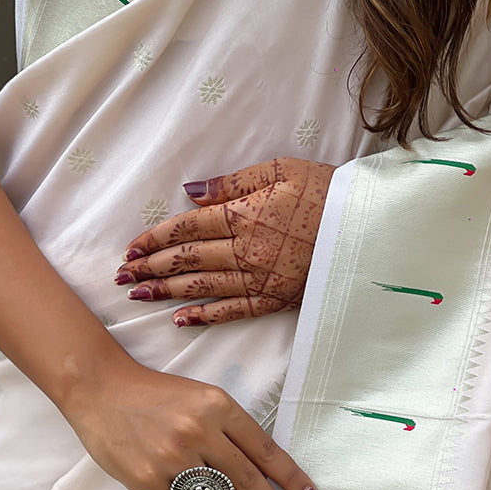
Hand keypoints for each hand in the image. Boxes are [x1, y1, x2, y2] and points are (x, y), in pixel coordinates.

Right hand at [65, 359, 318, 489]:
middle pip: (248, 479)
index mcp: (218, 406)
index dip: (291, 478)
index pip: (265, 449)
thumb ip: (228, 428)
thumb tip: (262, 470)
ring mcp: (173, 457)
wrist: (101, 389)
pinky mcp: (148, 480)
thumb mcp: (200, 398)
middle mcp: (199, 431)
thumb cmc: (155, 395)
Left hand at [115, 158, 336, 325]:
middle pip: (187, 259)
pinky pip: (233, 311)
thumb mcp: (280, 170)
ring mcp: (260, 278)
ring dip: (166, 292)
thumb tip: (190, 193)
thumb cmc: (325, 191)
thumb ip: (233, 182)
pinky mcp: (275, 299)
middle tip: (122, 276)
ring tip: (138, 295)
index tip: (131, 248)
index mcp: (244, 215)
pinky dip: (204, 316)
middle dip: (150, 267)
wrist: (368, 227)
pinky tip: (179, 319)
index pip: (186, 228)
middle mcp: (246, 250)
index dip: (155, 239)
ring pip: (202, 287)